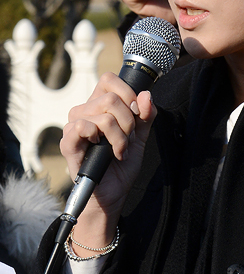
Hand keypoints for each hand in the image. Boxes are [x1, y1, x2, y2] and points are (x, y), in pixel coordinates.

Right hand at [60, 74, 156, 249]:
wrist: (114, 194)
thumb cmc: (122, 165)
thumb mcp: (141, 136)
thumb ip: (146, 115)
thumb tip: (146, 95)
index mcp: (99, 105)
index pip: (108, 80)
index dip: (127, 93)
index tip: (136, 113)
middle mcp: (84, 112)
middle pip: (111, 98)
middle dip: (128, 122)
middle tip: (128, 139)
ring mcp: (74, 127)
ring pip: (102, 114)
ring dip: (118, 136)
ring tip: (118, 150)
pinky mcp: (68, 144)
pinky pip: (81, 126)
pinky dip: (100, 138)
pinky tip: (103, 150)